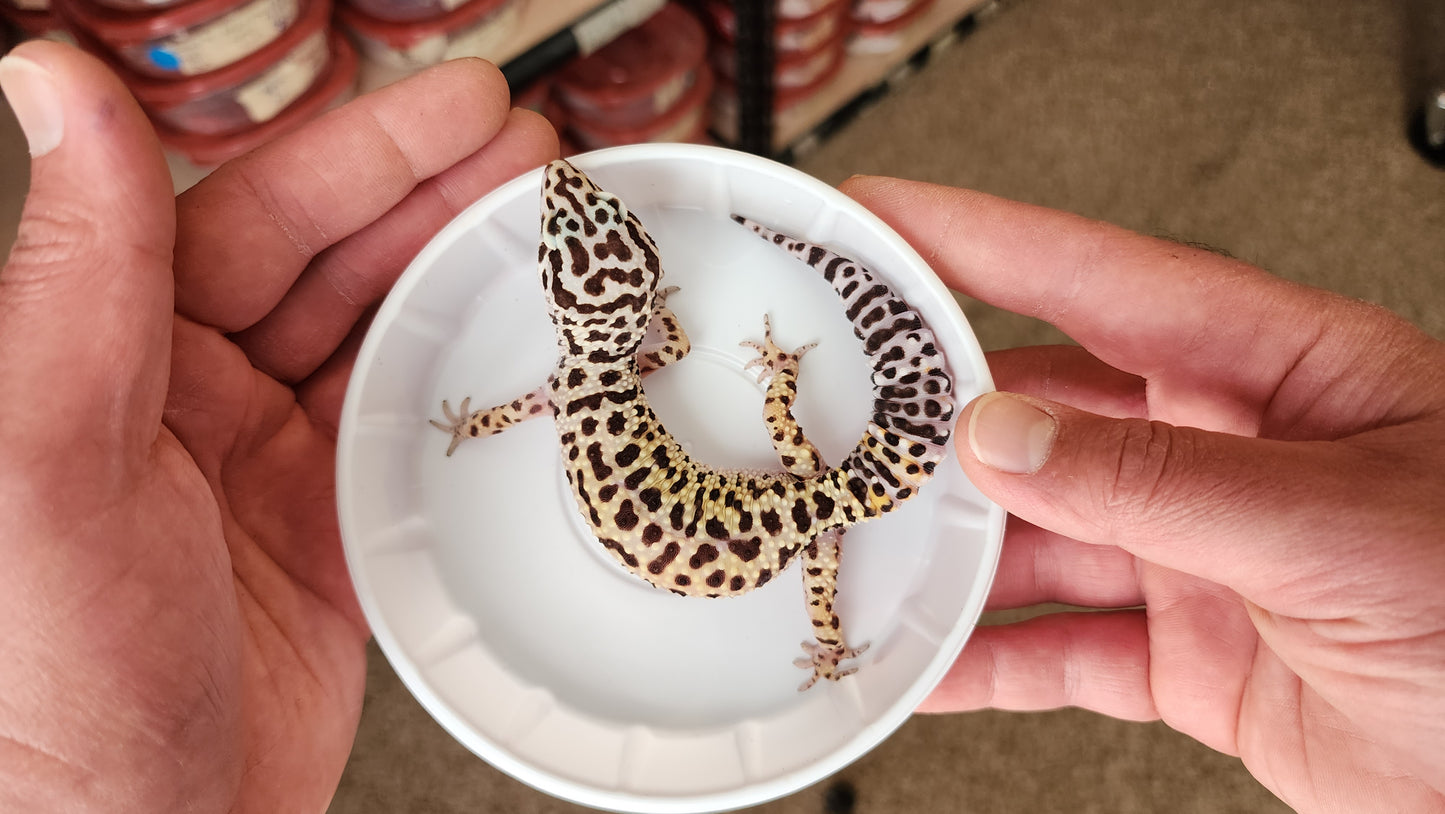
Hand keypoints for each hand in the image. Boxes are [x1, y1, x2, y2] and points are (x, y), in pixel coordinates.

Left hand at [0, 42, 555, 811]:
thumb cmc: (46, 699)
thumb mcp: (47, 468)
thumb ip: (77, 278)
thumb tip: (57, 87)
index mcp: (99, 358)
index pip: (243, 215)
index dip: (359, 152)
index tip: (453, 108)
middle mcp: (182, 400)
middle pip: (328, 260)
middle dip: (432, 195)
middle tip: (528, 152)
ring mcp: (265, 466)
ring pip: (380, 334)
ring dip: (460, 274)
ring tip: (544, 226)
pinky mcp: (329, 532)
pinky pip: (414, 429)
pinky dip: (472, 384)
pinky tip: (521, 352)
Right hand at [842, 177, 1444, 812]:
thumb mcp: (1338, 527)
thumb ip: (1158, 482)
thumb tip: (1010, 437)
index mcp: (1277, 372)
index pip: (1098, 281)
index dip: (977, 240)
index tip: (881, 217)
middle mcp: (1224, 454)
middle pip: (1044, 410)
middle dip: (937, 412)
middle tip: (842, 403)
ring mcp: (1200, 557)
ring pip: (1037, 536)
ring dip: (952, 550)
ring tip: (868, 544)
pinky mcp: (1189, 656)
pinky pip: (1061, 649)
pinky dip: (991, 659)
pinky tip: (931, 657)